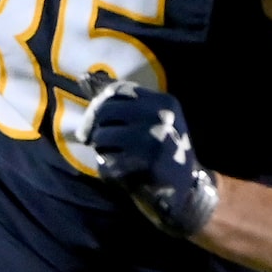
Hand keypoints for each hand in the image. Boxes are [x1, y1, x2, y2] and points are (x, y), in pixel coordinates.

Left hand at [81, 76, 218, 237]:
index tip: (93, 122)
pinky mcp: (149, 163)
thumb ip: (124, 106)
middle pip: (105, 111)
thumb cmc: (161, 154)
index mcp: (164, 102)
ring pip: (102, 136)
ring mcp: (157, 139)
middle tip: (92, 141)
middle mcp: (162, 116)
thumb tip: (84, 79)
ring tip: (114, 158)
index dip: (97, 105)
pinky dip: (107, 171)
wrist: (186, 191)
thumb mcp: (152, 123)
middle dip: (93, 128)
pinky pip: (107, 162)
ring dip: (101, 150)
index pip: (117, 90)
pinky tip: (121, 175)